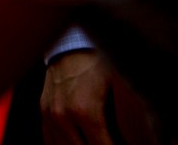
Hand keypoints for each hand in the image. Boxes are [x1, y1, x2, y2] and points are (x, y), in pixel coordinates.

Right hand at [41, 50, 158, 144]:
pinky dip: (62, 144)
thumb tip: (135, 139)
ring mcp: (49, 113)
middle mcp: (62, 115)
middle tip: (109, 141)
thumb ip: (125, 120)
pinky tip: (75, 141)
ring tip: (94, 139)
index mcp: (85, 111)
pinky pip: (49, 139)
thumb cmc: (99, 64)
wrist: (71, 44)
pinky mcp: (42, 110)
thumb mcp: (119, 87)